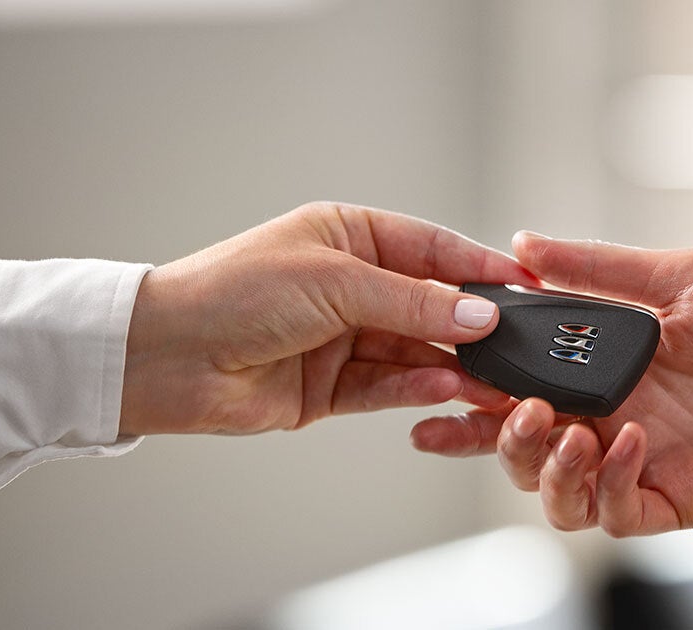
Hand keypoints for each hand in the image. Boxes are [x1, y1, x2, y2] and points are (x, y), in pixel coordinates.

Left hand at [119, 202, 536, 435]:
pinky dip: (418, 390)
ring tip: (493, 378)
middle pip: (430, 305)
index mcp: (349, 236)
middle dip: (473, 325)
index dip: (481, 268)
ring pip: (415, 352)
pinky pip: (388, 386)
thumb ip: (411, 302)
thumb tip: (478, 314)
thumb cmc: (232, 293)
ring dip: (453, 365)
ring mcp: (342, 337)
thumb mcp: (333, 282)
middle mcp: (350, 285)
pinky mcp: (331, 387)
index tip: (528, 286)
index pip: (433, 250)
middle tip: (519, 343)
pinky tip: (447, 390)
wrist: (165, 357)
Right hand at [411, 232, 692, 535]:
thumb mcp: (682, 275)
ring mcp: (645, 464)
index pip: (521, 383)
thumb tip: (522, 242)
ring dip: (542, 467)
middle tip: (503, 407)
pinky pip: (618, 513)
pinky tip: (628, 442)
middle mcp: (616, 418)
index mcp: (610, 366)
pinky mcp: (680, 501)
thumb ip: (598, 269)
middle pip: (523, 447)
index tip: (432, 382)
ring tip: (558, 429)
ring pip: (558, 494)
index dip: (472, 391)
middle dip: (493, 434)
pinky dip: (609, 483)